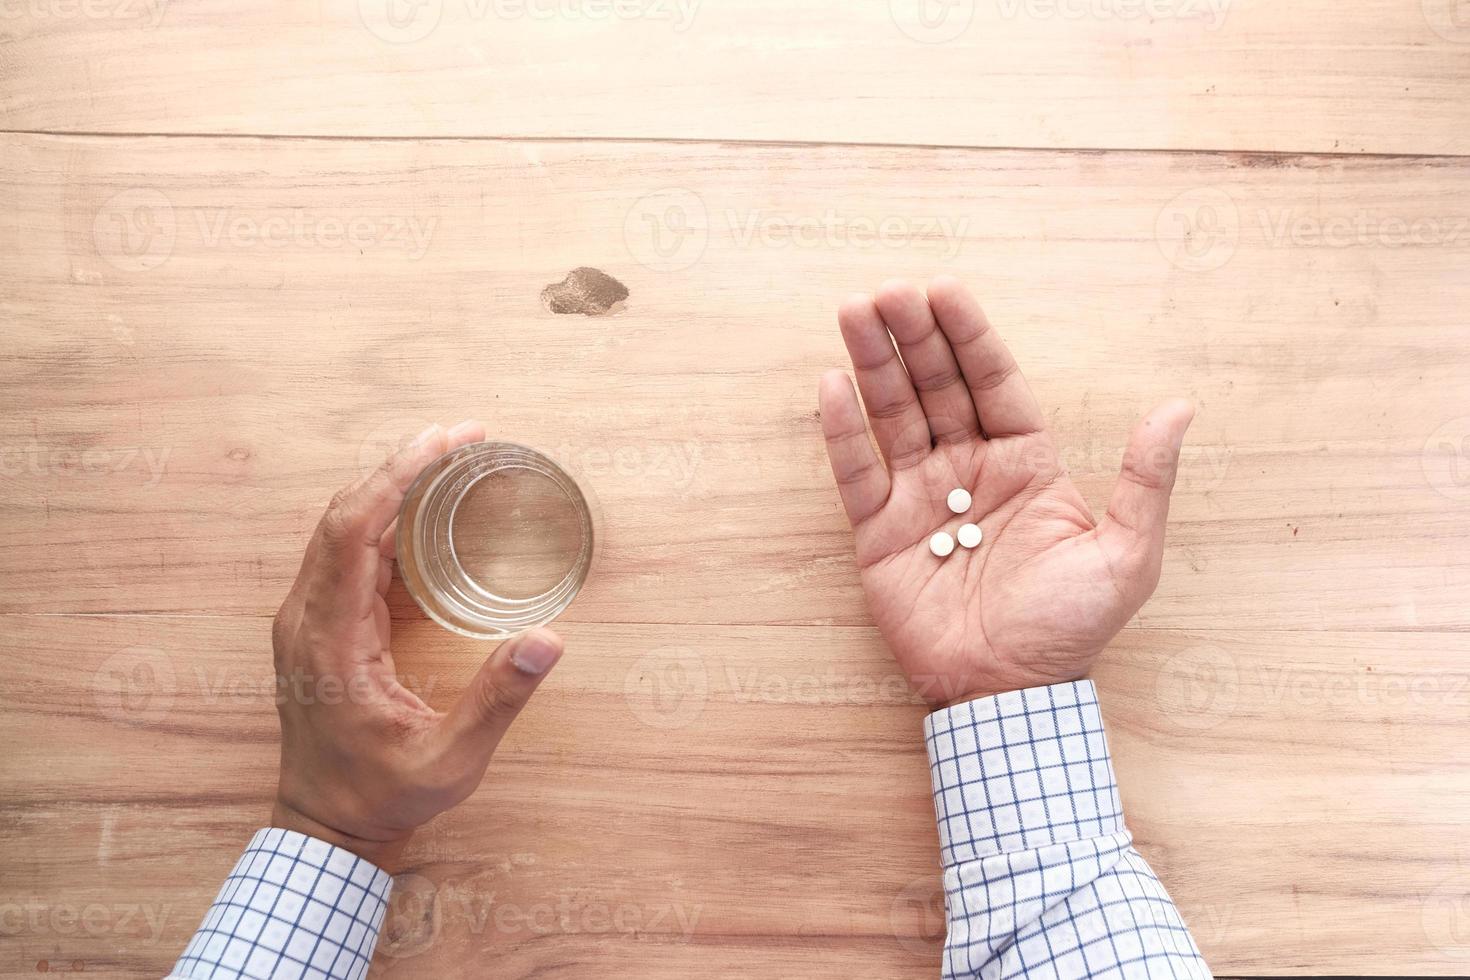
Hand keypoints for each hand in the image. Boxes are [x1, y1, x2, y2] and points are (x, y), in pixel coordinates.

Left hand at [270, 421, 565, 869]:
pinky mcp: (319, 627)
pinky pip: (345, 554)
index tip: (443, 441)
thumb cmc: (382, 796)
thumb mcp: (450, 759)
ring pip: (340, 528)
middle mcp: (307, 618)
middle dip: (399, 467)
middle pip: (343, 514)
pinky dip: (383, 520)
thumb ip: (497, 700)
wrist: (326, 828)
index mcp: (329, 639)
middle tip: (459, 435)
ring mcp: (307, 621)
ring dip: (389, 488)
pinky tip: (421, 513)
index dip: (395, 476)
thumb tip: (548, 641)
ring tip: (447, 459)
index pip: (352, 529)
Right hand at [818, 278, 1192, 705]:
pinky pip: (858, 472)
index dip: (969, 336)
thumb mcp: (1126, 556)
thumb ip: (1147, 481)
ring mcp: (920, 498)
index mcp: (1025, 463)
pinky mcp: (878, 533)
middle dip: (914, 337)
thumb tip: (1180, 406)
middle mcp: (969, 469)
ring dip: (874, 365)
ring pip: (893, 416)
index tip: (944, 290)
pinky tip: (833, 383)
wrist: (1006, 696)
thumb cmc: (1069, 629)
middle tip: (889, 292)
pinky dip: (843, 431)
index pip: (993, 382)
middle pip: (936, 387)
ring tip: (854, 311)